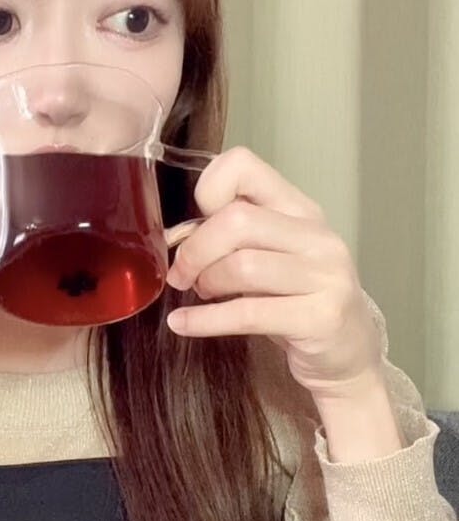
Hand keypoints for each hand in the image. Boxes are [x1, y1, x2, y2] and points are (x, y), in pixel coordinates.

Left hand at [165, 146, 383, 402]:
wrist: (346, 353)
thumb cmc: (295, 303)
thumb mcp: (268, 258)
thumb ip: (230, 238)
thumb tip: (175, 237)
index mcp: (299, 210)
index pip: (245, 166)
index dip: (207, 190)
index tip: (192, 226)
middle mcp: (316, 236)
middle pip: (237, 220)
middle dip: (195, 250)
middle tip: (182, 275)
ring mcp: (324, 276)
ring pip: (242, 266)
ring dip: (206, 283)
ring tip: (200, 295)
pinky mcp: (320, 318)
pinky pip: (247, 314)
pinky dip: (204, 320)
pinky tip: (181, 324)